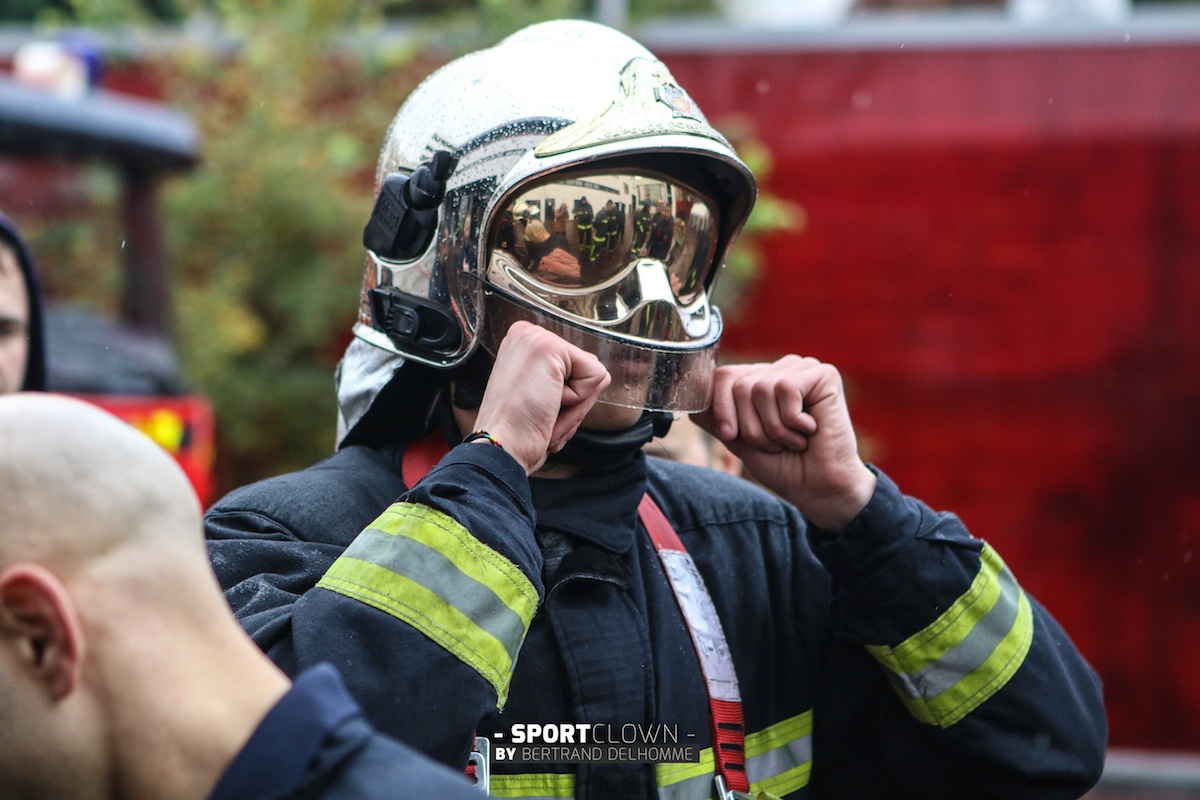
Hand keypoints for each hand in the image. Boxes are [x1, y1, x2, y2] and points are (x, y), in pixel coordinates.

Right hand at [473, 321, 610, 474]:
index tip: (537, 408)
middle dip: (574, 403)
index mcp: (524, 346)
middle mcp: (528, 336)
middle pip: (586, 371)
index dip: (567, 399)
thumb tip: (601, 375)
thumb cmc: (518, 433)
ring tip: (543, 411)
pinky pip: (595, 378)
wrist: (500, 448)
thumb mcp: (540, 397)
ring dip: (575, 406)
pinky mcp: (551, 347)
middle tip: (540, 412)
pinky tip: (547, 406)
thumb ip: (564, 379)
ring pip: (593, 375)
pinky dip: (578, 403)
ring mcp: (536, 337)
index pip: (575, 368)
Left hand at [692, 356, 876, 530]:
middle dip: (750, 426)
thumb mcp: (741, 442)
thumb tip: (692, 404)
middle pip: (738, 384)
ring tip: (793, 440)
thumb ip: (718, 420)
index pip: (723, 376)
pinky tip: (810, 430)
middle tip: (775, 444)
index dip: (720, 408)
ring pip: (759, 388)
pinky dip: (791, 420)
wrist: (819, 489)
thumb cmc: (784, 467)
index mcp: (760, 381)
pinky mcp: (823, 375)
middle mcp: (780, 370)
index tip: (730, 436)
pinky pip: (785, 389)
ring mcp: (802, 370)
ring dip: (773, 427)